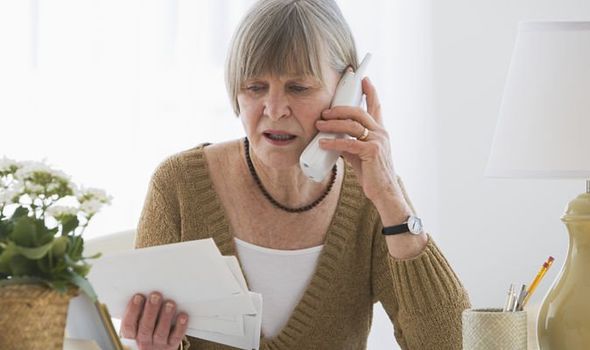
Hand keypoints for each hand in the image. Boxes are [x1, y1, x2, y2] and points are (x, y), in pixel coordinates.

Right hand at [120, 292, 188, 349]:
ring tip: (170, 304)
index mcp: (131, 335)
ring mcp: (158, 344)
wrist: (155, 347)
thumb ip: (139, 310)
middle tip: (156, 295)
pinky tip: (182, 316)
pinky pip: (176, 337)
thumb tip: (144, 289)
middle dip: (151, 310)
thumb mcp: (138, 321)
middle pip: (146, 327)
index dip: (133, 310)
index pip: (129, 324)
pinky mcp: (171, 345)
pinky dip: (180, 326)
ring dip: (165, 317)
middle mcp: (143, 341)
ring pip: (160, 333)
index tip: (138, 296)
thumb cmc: (145, 327)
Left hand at [316, 77, 396, 202]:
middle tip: (325, 111)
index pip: (376, 106)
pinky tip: (323, 143)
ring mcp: (378, 141)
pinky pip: (349, 143)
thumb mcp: (360, 155)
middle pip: (359, 112)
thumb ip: (350, 143)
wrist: (384, 191)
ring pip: (352, 125)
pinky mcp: (372, 152)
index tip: (364, 79)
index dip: (370, 91)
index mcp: (380, 131)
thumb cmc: (372, 174)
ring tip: (319, 124)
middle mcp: (381, 133)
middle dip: (340, 109)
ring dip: (333, 123)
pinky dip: (333, 142)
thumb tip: (334, 138)